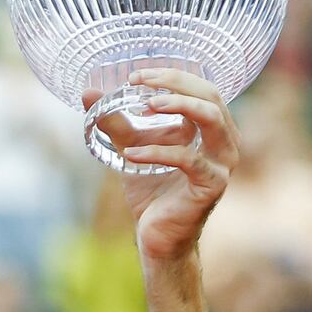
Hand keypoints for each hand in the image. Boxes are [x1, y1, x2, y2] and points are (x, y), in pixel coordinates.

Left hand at [88, 68, 238, 262]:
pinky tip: (130, 155)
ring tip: (145, 106)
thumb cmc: (150, 191)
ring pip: (210, 119)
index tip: (136, 76)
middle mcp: (224, 141)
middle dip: (175, 83)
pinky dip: (158, 152)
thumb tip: (87, 93)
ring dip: (178, 106)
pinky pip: (188, 159)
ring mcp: (222, 163)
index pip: (200, 88)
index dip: (171, 75)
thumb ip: (114, 120)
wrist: (157, 235)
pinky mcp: (212, 185)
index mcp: (211, 128)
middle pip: (209, 96)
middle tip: (140, 83)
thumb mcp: (131, 146)